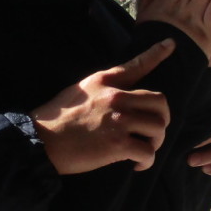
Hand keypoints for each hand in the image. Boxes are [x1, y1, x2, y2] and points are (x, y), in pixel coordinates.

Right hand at [31, 40, 174, 174]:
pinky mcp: (117, 144)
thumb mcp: (79, 89)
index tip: (170, 44)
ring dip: (156, 142)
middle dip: (162, 119)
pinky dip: (147, 162)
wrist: (40, 141)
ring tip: (145, 149)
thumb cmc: (56, 118)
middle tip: (152, 132)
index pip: (137, 64)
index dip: (157, 53)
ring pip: (158, 128)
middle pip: (160, 102)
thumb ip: (102, 87)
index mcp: (106, 82)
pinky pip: (147, 152)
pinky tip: (137, 166)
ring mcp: (118, 120)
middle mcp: (116, 97)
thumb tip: (119, 93)